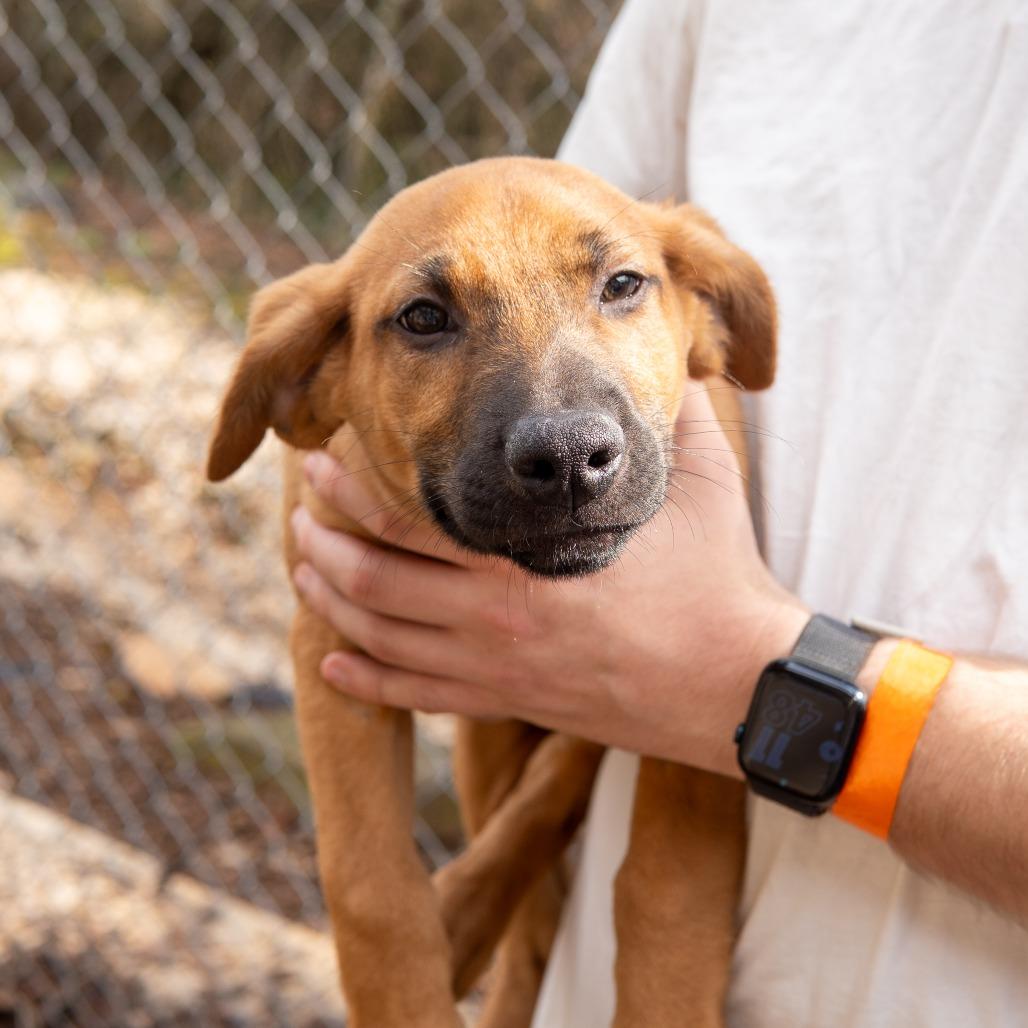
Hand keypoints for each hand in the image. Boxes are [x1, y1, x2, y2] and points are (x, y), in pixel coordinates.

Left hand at [291, 386, 807, 775]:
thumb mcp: (699, 482)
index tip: (323, 461)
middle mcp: (498, 619)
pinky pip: (417, 698)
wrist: (738, 686)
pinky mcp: (511, 704)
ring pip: (381, 640)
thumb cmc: (718, 582)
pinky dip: (365, 682)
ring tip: (304, 569)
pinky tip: (332, 665)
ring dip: (332, 602)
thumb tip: (669, 348)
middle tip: (298, 513)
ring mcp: (499, 671)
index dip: (354, 489)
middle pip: (374, 582)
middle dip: (323, 543)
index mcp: (529, 558)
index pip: (411, 520)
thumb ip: (669, 411)